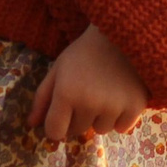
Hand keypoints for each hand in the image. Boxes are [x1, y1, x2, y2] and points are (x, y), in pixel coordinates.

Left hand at [28, 27, 148, 140]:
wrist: (122, 35)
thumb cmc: (85, 52)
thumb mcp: (58, 69)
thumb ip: (42, 97)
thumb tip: (31, 125)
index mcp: (66, 94)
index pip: (55, 132)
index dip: (56, 126)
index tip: (62, 116)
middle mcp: (89, 104)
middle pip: (77, 131)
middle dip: (78, 118)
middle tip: (86, 95)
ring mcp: (114, 107)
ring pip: (101, 130)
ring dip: (100, 118)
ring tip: (105, 93)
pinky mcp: (135, 107)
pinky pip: (122, 128)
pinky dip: (121, 118)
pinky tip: (120, 97)